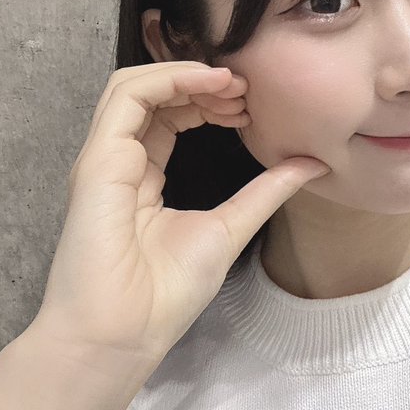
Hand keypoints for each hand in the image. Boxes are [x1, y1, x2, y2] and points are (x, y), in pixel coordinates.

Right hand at [28, 60, 328, 375]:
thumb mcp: (231, 228)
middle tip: (248, 89)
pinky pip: (126, 98)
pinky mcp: (97, 161)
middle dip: (201, 83)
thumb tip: (312, 164)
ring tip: (232, 83)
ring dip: (185, 74)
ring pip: (134, 87)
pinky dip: (167, 79)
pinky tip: (208, 84)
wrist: (123, 334)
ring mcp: (104, 160)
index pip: (168, 118)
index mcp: (142, 180)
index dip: (208, 101)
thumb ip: (265, 192)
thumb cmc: (165, 295)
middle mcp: (119, 163)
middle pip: (153, 97)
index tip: (250, 106)